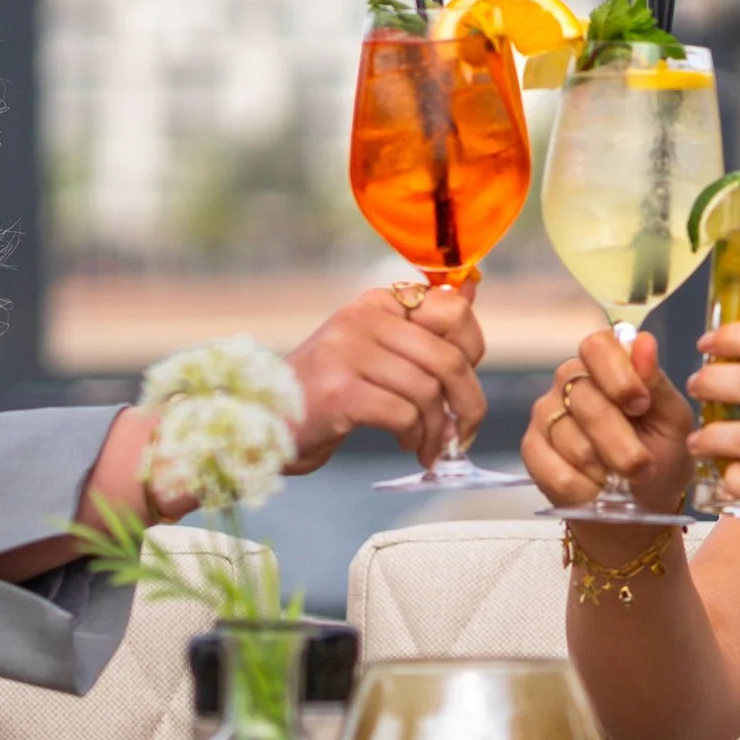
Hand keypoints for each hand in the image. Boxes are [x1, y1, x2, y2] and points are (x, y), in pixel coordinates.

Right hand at [284, 285, 486, 470]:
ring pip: (427, 391)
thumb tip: (472, 293)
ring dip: (437, 430)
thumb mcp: (375, 351)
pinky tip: (406, 444)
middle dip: (467, 403)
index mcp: (377, 303)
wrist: (266, 423)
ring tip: (428, 446)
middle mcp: (362, 318)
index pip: (452, 308)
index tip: (465, 382)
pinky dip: (414, 436)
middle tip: (463, 433)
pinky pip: (403, 414)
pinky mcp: (339, 391)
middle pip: (448, 358)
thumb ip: (420, 330)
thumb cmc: (328, 392)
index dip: (473, 349)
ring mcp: (347, 352)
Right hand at [523, 331, 693, 518]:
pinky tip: (596, 491)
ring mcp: (546, 413)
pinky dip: (583, 489)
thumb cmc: (661, 457)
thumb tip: (644, 342)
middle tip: (643, 467)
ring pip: (570, 439)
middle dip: (620, 442)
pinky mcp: (532, 449)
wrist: (641, 508)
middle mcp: (570, 381)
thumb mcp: (673, 422)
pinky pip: (554, 469)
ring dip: (604, 469)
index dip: (618, 376)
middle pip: (585, 399)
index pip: (598, 347)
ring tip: (621, 480)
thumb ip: (657, 383)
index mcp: (607, 365)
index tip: (641, 406)